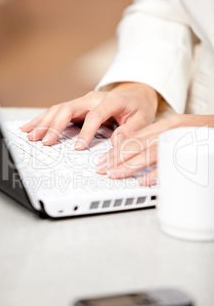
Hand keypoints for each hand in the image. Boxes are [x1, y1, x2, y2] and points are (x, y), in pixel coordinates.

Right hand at [21, 82, 158, 149]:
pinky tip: (31, 126)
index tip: (79, 147)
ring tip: (31, 135)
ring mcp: (82, 101)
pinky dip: (43, 119)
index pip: (95, 115)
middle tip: (44, 141)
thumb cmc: (138, 107)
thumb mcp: (142, 119)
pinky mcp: (76, 107)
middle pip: (69, 108)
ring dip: (43, 122)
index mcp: (111, 101)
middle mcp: (92, 99)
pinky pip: (57, 111)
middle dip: (54, 125)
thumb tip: (116, 141)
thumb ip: (131, 130)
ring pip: (59, 108)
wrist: (134, 94)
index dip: (86, 131)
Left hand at [96, 114, 213, 185]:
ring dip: (130, 165)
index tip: (103, 160)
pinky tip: (144, 180)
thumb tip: (139, 158)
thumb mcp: (180, 132)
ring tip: (115, 174)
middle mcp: (173, 129)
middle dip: (116, 157)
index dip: (117, 149)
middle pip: (139, 143)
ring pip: (151, 151)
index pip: (136, 137)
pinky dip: (158, 172)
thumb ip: (161, 141)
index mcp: (168, 125)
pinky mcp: (194, 150)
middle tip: (102, 169)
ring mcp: (183, 139)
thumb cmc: (205, 132)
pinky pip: (172, 162)